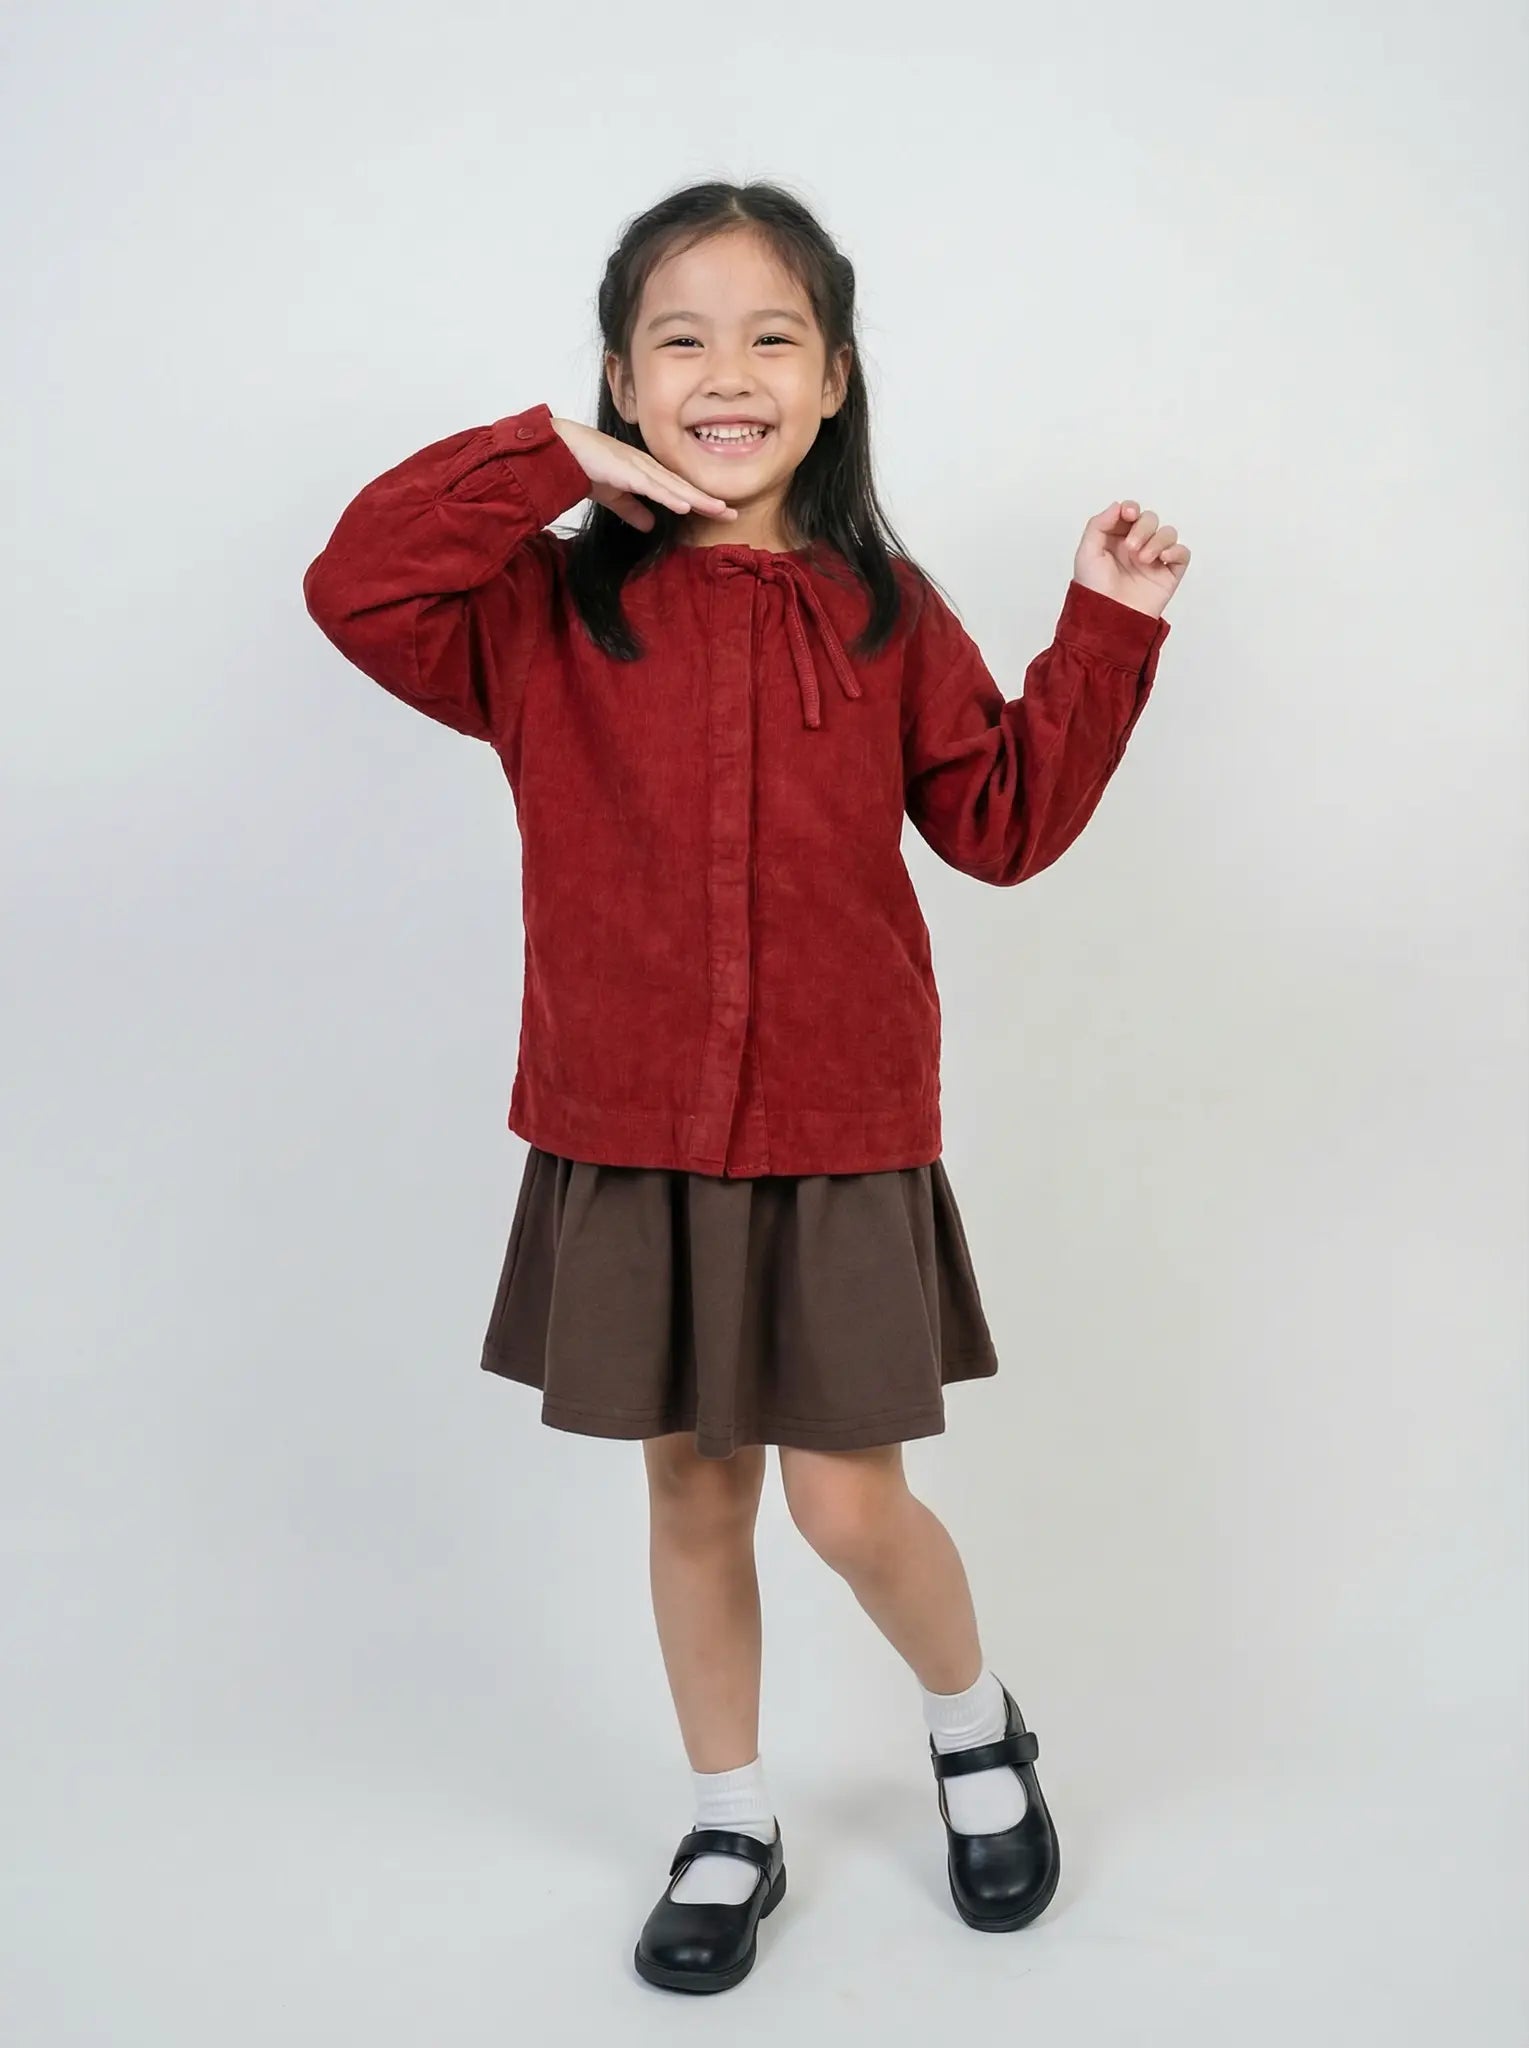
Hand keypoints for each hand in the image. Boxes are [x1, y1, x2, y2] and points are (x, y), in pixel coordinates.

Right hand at [549, 418, 739, 532]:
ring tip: (720, 510)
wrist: (561, 450)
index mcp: (646, 472)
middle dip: (708, 501)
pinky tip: (685, 505)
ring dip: (697, 499)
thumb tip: (650, 526)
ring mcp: (637, 467)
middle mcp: (647, 467)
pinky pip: (652, 487)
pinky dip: (669, 496)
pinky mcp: (624, 471)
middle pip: (683, 487)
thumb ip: (632, 510)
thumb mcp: (614, 496)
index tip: (722, 513)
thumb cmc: (585, 466)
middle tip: (734, 514)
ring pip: (673, 487)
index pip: (679, 490)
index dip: (701, 501)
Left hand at [1073, 501, 1189, 618]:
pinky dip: (1175, 551)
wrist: (1108, 618)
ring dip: (1157, 540)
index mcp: (1116, 540)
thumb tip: (1118, 506)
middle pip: (1150, 519)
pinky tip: (1162, 559)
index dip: (1131, 509)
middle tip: (1131, 548)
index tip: (1128, 515)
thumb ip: (1099, 525)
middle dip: (1142, 528)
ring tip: (1143, 559)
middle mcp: (1137, 547)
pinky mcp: (1168, 574)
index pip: (1130, 513)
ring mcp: (1154, 560)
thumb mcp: (1086, 553)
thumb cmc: (1094, 590)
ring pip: (1167, 533)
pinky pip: (1182, 553)